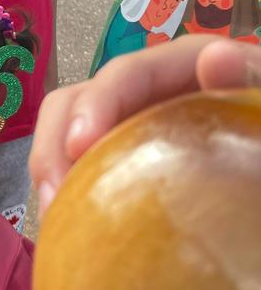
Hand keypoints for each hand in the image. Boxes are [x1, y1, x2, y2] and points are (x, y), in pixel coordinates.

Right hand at [31, 36, 260, 215]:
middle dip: (54, 146)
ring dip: (50, 174)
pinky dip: (62, 196)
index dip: (95, 104)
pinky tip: (67, 232)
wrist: (259, 160)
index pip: (125, 74)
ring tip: (54, 220)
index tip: (78, 146)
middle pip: (77, 101)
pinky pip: (75, 169)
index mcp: (183, 68)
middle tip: (56, 198)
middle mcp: (145, 92)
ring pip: (64, 135)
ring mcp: (127, 125)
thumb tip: (217, 57)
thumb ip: (246, 81)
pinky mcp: (117, 160)